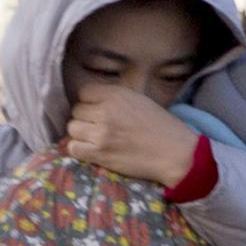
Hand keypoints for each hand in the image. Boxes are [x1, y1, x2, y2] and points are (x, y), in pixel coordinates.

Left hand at [64, 83, 199, 187]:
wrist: (174, 152)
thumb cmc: (159, 125)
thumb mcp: (138, 100)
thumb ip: (113, 97)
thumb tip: (89, 100)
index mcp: (117, 95)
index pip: (84, 92)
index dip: (88, 101)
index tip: (96, 109)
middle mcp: (106, 111)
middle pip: (76, 111)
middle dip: (84, 118)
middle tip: (98, 126)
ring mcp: (101, 133)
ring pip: (72, 128)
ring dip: (80, 133)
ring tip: (94, 138)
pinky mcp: (98, 153)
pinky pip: (73, 147)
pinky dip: (78, 148)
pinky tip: (90, 149)